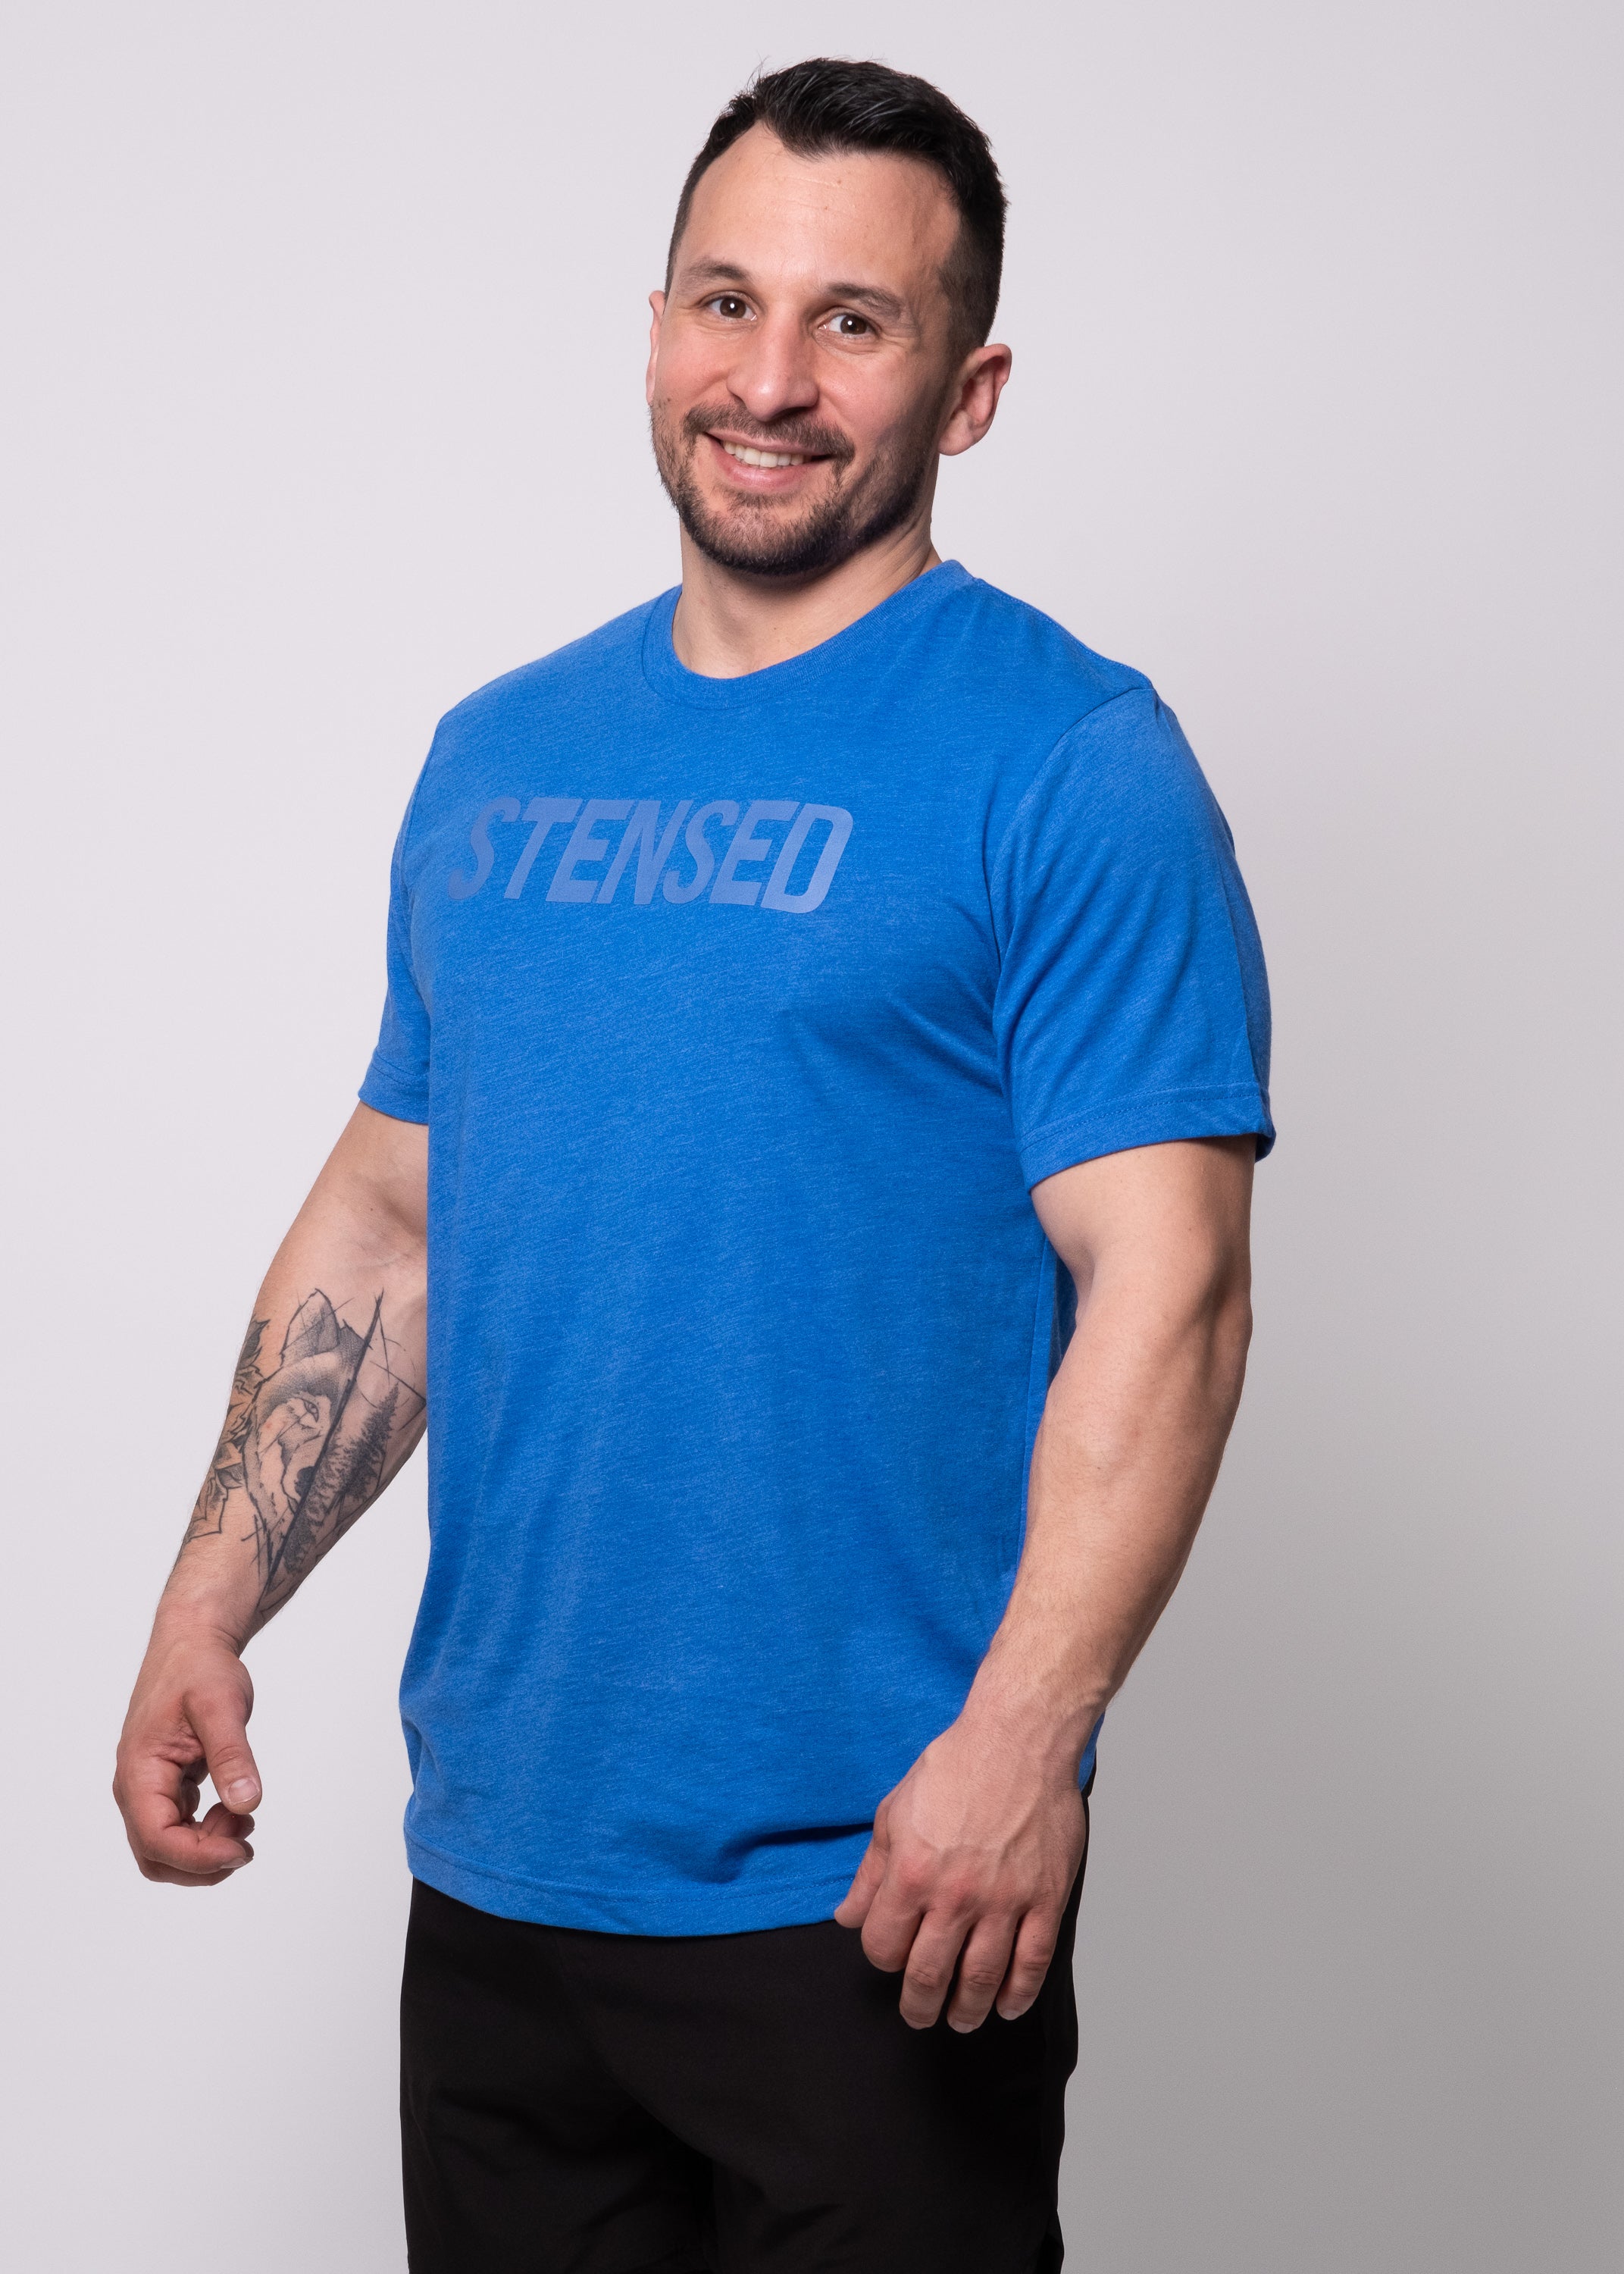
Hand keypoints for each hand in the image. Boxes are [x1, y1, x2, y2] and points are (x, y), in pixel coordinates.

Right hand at [113, 1621, 261, 1885]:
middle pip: (157, 1856)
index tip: (241, 1850)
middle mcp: (135, 1787)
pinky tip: (234, 1811)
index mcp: (139, 1771)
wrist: (191, 1645)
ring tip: (243, 1820)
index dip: (199, 1857)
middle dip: (202, 1861)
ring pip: (166, 1849)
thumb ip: (232, 1756)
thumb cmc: (199, 1669)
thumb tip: (246, 1803)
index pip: (157, 1840)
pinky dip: (206, 1834)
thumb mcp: (221, 1705)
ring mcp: (147, 1789)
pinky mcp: (165, 1786)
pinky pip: (177, 1828)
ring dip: (206, 1850)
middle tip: (245, 1836)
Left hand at [834, 1704, 1087, 2031]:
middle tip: (919, 2015)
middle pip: (929, 1974)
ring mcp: (1005, 1900)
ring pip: (981, 1979)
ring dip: (967, 2010)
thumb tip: (847, 1917)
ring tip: (960, 2019)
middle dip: (919, 2005)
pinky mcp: (1046, 1899)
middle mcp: (956, 1894)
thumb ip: (870, 1872)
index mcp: (912, 1872)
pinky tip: (1007, 2005)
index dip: (882, 1958)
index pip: (884, 1944)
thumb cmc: (956, 1767)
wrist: (1019, 1740)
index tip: (890, 1957)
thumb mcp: (894, 1812)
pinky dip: (1018, 1994)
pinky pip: (1032, 1962)